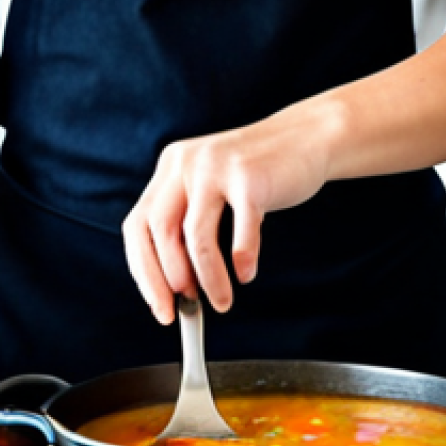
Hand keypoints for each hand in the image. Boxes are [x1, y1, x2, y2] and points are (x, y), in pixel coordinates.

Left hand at [122, 100, 342, 319]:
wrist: (308, 136)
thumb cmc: (254, 176)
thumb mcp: (209, 189)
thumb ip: (187, 227)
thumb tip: (176, 290)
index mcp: (169, 169)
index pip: (137, 227)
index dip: (143, 270)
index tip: (157, 304)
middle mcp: (184, 165)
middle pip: (158, 232)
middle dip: (167, 280)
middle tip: (184, 310)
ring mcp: (215, 168)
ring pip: (196, 238)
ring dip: (207, 279)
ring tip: (221, 302)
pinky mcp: (249, 178)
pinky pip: (240, 232)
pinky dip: (242, 259)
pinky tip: (246, 274)